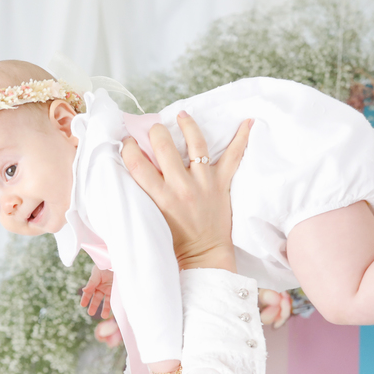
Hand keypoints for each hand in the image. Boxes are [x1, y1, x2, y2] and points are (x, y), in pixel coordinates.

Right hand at [80, 267, 112, 317]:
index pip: (89, 292)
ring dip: (105, 309)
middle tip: (90, 313)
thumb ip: (91, 282)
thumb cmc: (106, 266)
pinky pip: (114, 300)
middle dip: (93, 306)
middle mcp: (102, 287)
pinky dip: (113, 306)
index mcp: (95, 282)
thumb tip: (84, 290)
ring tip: (103, 316)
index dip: (85, 298)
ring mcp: (110, 289)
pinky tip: (112, 312)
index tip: (82, 305)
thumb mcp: (97, 273)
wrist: (119, 263)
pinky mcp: (117, 291)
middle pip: (96, 298)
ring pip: (106, 301)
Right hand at [122, 112, 252, 271]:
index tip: (127, 142)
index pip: (136, 162)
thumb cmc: (173, 242)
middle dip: (155, 132)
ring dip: (187, 125)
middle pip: (163, 145)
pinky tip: (247, 121)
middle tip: (153, 131)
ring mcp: (204, 183)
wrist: (204, 257)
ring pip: (196, 143)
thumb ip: (142, 195)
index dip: (128, 147)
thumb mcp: (150, 219)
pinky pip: (234, 156)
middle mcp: (182, 187)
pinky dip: (241, 138)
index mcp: (160, 198)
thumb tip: (131, 170)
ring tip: (182, 116)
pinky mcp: (222, 184)